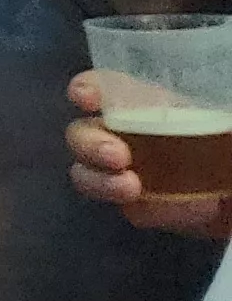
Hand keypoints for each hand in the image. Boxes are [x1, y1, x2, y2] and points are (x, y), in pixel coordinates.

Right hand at [70, 70, 231, 239]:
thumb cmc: (230, 144)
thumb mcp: (224, 120)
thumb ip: (212, 116)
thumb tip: (225, 107)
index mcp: (160, 103)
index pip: (110, 88)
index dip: (90, 88)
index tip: (84, 98)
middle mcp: (139, 135)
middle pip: (85, 133)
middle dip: (89, 143)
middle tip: (117, 157)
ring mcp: (141, 175)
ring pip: (91, 175)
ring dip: (100, 182)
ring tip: (129, 188)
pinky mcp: (155, 210)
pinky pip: (138, 211)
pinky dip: (156, 210)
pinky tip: (186, 209)